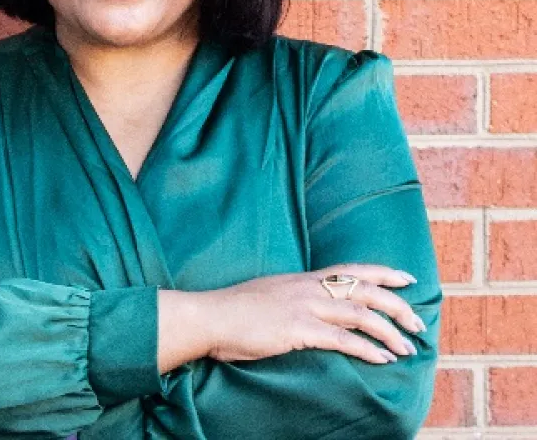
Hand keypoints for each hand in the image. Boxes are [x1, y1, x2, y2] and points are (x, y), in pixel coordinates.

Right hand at [205, 263, 426, 365]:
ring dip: (389, 331)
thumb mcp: (271, 295)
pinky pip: (342, 339)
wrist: (211, 316)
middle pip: (364, 289)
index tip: (407, 278)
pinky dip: (366, 349)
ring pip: (359, 313)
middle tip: (418, 323)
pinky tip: (383, 359)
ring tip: (408, 347)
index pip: (351, 269)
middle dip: (397, 305)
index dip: (382, 272)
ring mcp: (303, 307)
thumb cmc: (236, 310)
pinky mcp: (297, 329)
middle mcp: (308, 288)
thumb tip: (310, 308)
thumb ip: (294, 298)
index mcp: (303, 279)